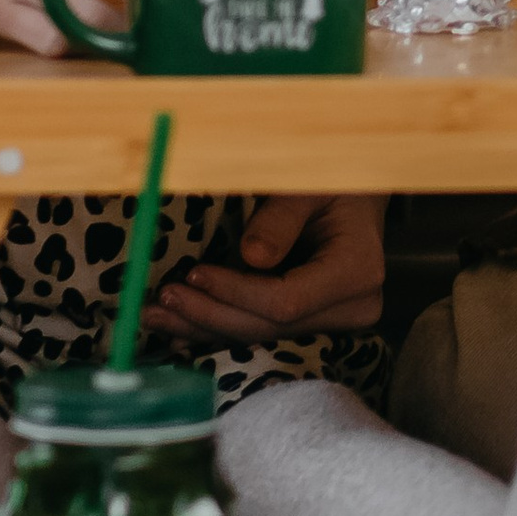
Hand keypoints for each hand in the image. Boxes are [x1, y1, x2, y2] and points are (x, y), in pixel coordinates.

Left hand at [138, 193, 386, 345]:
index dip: (235, 293)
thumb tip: (251, 256)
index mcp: (358, 270)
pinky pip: (263, 331)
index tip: (194, 273)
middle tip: (161, 299)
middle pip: (270, 326)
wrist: (359, 196)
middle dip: (210, 314)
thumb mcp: (309, 187)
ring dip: (205, 326)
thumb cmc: (336, 181)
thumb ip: (282, 218)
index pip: (285, 301)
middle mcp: (352, 307)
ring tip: (157, 314)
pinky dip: (220, 327)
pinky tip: (181, 325)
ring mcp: (336, 321)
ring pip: (261, 334)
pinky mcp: (316, 324)